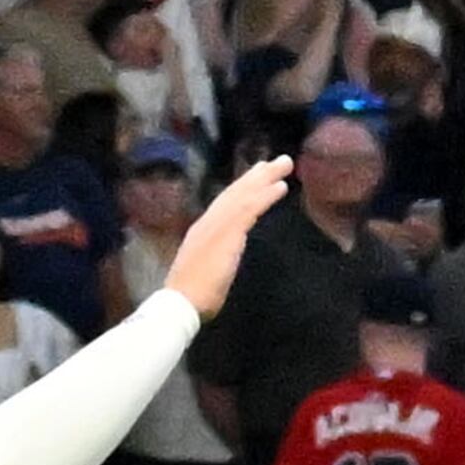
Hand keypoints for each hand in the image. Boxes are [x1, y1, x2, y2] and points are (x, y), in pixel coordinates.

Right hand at [164, 157, 294, 315]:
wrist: (180, 303)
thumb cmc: (192, 297)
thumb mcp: (206, 271)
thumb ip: (216, 260)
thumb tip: (224, 259)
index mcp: (204, 231)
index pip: (226, 204)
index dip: (242, 189)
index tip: (258, 176)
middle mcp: (209, 222)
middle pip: (235, 193)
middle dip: (256, 176)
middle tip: (276, 161)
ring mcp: (217, 225)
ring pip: (244, 195)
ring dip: (265, 178)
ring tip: (285, 164)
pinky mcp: (227, 233)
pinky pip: (249, 209)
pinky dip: (265, 195)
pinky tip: (281, 186)